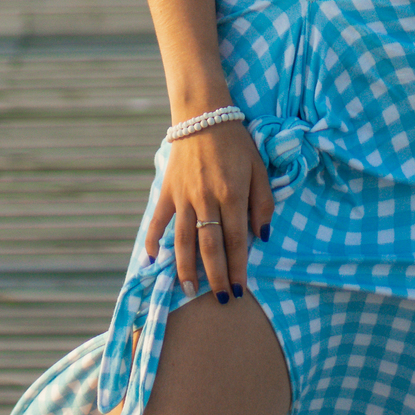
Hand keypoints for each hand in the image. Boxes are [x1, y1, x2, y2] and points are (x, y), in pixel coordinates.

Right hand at [144, 120, 274, 303]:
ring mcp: (184, 197)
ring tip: (190, 291)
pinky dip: (152, 240)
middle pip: (210, 247)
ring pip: (184, 240)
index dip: (238, 268)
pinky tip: (152, 260)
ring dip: (186, 268)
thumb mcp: (259, 168)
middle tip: (220, 300)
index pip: (236, 241)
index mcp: (232, 195)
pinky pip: (158, 220)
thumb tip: (262, 237)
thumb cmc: (236, 143)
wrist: (204, 114)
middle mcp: (207, 199)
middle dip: (216, 277)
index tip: (240, 290)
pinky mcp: (168, 191)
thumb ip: (263, 203)